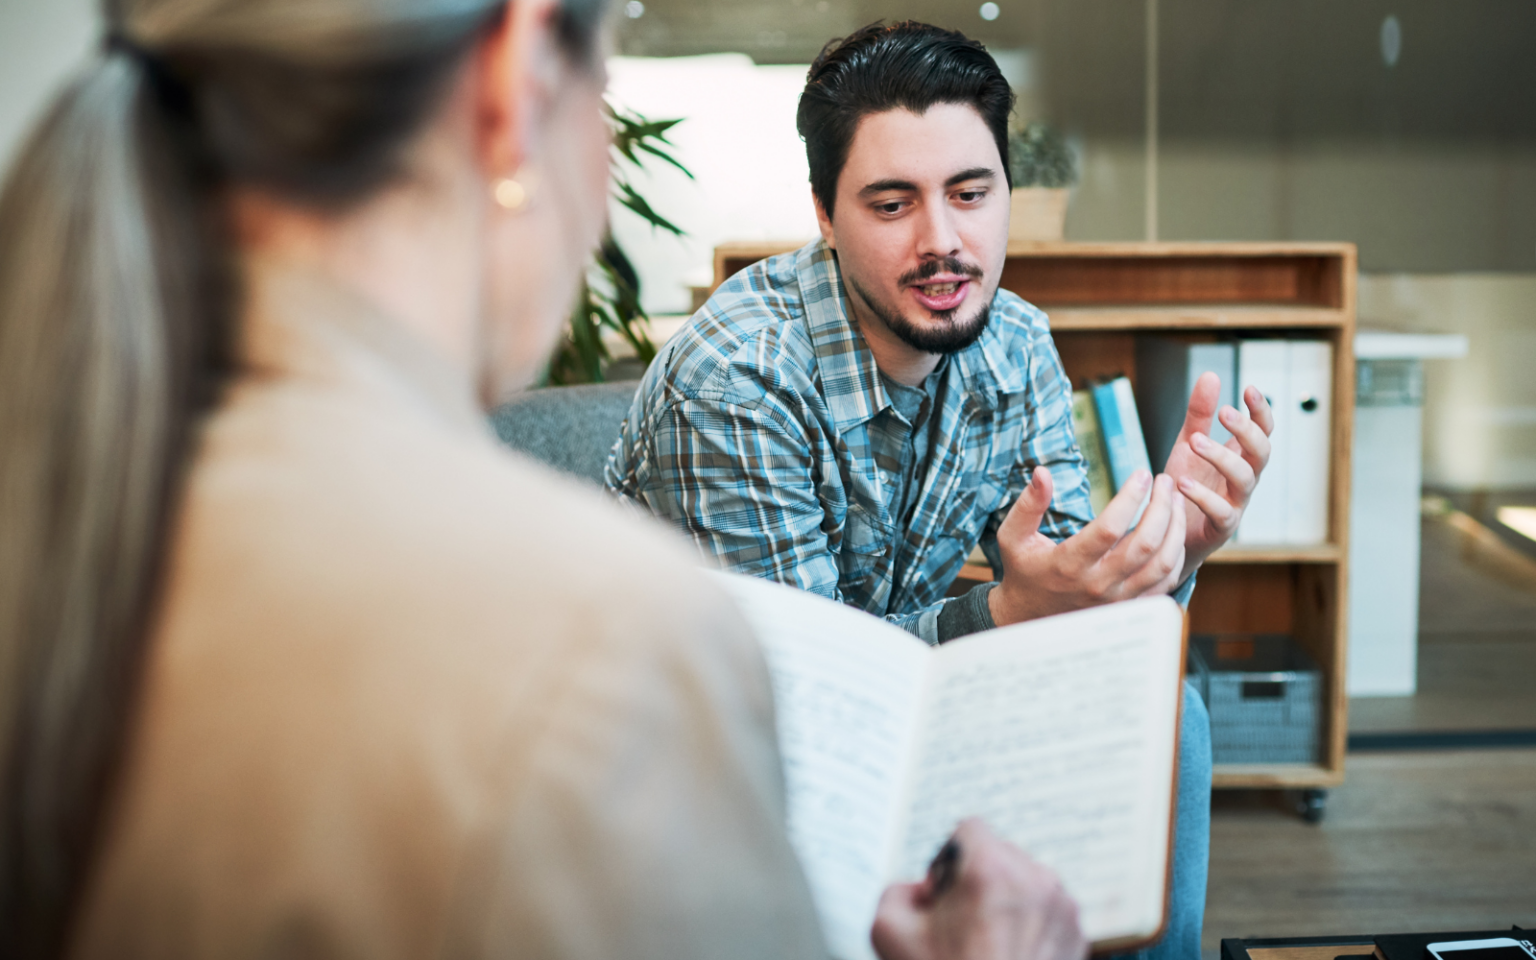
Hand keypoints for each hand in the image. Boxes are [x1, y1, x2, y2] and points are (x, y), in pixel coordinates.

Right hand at [871, 819, 1087, 959]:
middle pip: (1000, 854)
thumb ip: (896, 892)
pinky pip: (1048, 912)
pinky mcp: (1077, 934)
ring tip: (988, 944)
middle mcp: (1034, 879)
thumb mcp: (888, 932)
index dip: (948, 859)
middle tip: (962, 923)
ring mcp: (1062, 907)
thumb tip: (921, 891)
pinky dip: (1030, 927)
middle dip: (978, 881)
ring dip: (1006, 902)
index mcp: (990, 869)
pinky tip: (1011, 957)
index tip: (944, 897)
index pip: (969, 829)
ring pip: (1027, 883)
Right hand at [987, 463, 1185, 625]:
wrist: (1030, 617)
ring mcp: (1117, 599)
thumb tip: (1042, 472)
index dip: (1130, 498)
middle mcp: (1097, 584)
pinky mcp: (1129, 606)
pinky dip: (1176, 555)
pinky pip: (1166, 582)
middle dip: (1162, 507)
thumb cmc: (1024, 571)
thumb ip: (1028, 505)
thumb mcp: (1014, 537)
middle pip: (1145, 544)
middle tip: (1165, 481)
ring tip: (1176, 501)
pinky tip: (1173, 532)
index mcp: (1069, 564)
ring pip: (1163, 564)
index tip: (1141, 474)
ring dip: (1175, 529)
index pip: (1108, 528)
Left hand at [1163, 373, 1274, 578]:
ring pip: (1245, 478)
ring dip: (1222, 457)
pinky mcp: (1222, 527)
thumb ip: (1199, 415)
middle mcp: (1243, 479)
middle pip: (1262, 452)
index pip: (1263, 431)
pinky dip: (1203, 496)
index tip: (1249, 389)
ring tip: (1195, 442)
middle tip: (1224, 412)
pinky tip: (1182, 482)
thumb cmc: (1184, 487)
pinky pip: (1222, 511)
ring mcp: (1236, 503)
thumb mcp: (1188, 445)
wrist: (1168, 532)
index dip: (1261, 411)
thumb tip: (1211, 375)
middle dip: (1247, 430)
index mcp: (1240, 456)